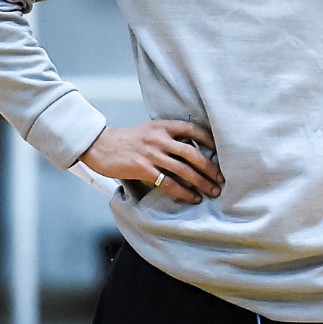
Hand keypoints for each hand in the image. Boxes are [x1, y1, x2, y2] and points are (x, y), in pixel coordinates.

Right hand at [79, 120, 223, 203]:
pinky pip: (168, 183)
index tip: (221, 152)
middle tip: (221, 179)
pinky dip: (183, 192)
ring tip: (212, 191)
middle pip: (193, 153)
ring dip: (201, 182)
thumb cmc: (126, 140)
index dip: (210, 140)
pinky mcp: (143, 169)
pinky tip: (192, 197)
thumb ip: (167, 136)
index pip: (193, 129)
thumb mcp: (149, 130)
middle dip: (210, 168)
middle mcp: (160, 138)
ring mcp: (152, 154)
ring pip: (183, 170)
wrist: (100, 145)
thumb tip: (190, 149)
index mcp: (163, 126)